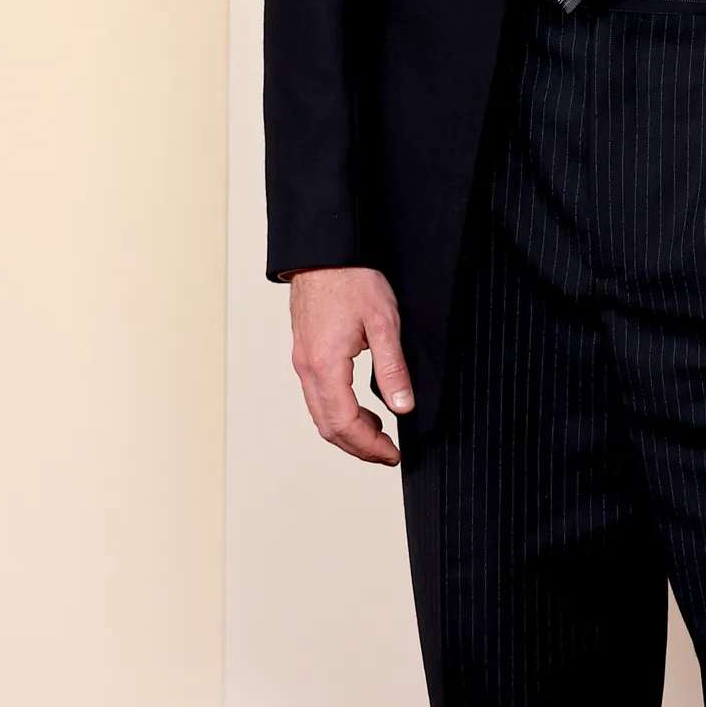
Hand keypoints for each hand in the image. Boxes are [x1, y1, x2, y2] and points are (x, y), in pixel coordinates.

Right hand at [287, 264, 414, 463]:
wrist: (324, 252)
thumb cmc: (352, 279)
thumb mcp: (384, 322)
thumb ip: (392, 368)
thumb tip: (403, 407)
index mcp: (325, 365)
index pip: (345, 423)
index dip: (369, 446)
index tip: (393, 454)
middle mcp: (307, 368)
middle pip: (328, 427)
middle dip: (359, 448)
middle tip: (388, 454)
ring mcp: (303, 362)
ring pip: (320, 415)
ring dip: (348, 432)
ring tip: (379, 435)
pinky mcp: (305, 354)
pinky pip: (317, 397)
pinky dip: (338, 414)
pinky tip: (361, 411)